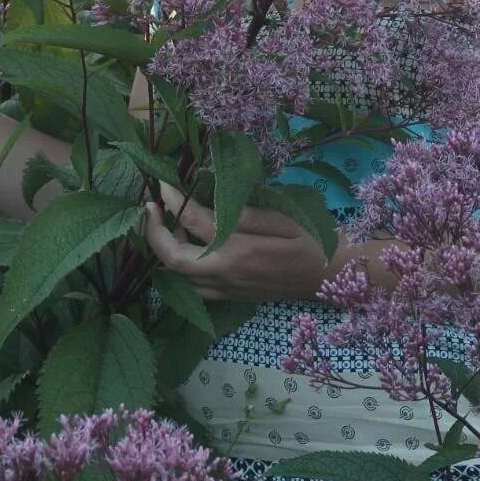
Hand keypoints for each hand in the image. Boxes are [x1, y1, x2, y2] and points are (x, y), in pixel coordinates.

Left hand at [143, 185, 338, 301]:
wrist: (328, 278)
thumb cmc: (309, 242)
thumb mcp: (281, 219)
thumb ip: (241, 214)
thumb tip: (207, 200)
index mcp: (240, 251)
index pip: (195, 223)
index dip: (175, 201)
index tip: (164, 183)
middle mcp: (226, 274)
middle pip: (173, 259)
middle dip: (154, 232)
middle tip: (150, 206)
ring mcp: (226, 290)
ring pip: (178, 277)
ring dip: (165, 249)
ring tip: (166, 222)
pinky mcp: (229, 297)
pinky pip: (193, 287)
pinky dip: (179, 267)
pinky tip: (186, 247)